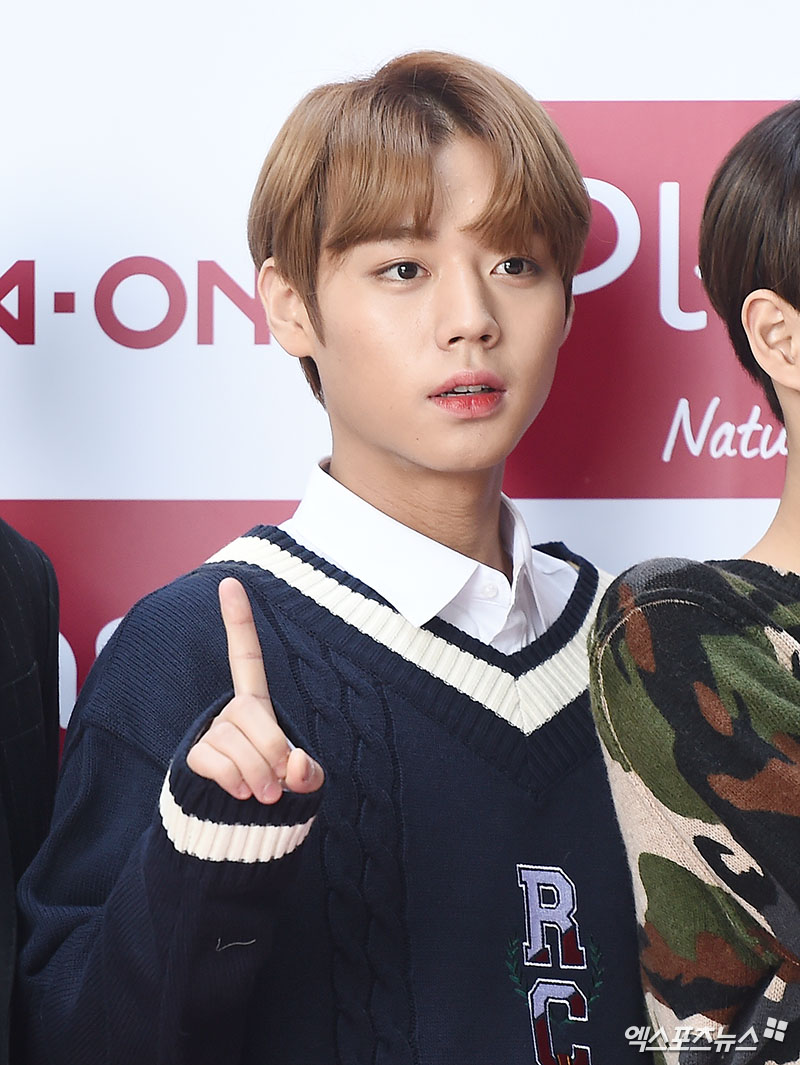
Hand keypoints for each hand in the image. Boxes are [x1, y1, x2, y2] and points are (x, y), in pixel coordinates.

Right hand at [186, 576, 323, 802]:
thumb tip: (294, 764)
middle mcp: (230, 711)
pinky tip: (240, 794)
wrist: (237, 829)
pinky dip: (238, 783)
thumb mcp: (303, 781)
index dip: (238, 621)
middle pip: (257, 718)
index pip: (246, 657)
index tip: (229, 581)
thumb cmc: (275, 792)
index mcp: (257, 704)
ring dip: (259, 777)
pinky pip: (221, 763)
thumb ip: (307, 772)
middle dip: (275, 755)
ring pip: (241, 746)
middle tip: (278, 783)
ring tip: (262, 794)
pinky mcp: (195, 756)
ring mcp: (211, 732)